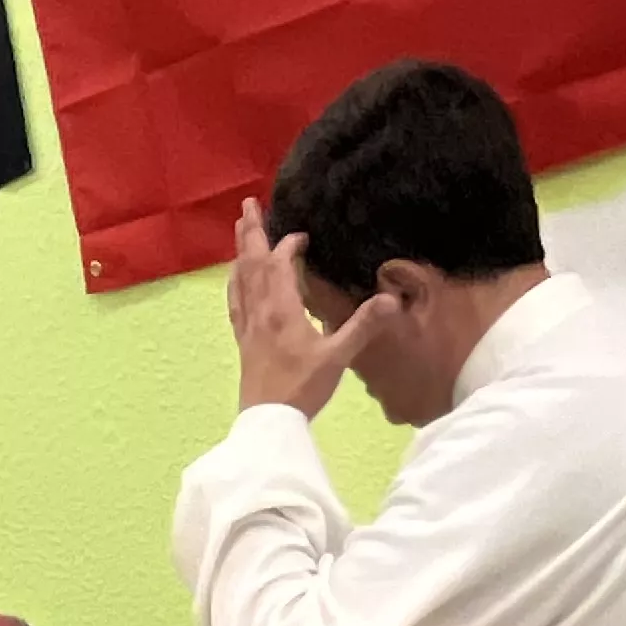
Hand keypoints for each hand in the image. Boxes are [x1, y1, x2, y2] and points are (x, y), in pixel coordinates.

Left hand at [228, 200, 393, 418]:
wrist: (269, 422)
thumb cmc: (303, 389)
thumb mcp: (338, 357)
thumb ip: (363, 325)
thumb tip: (391, 298)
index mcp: (282, 310)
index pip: (280, 263)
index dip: (289, 245)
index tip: (302, 236)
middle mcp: (260, 311)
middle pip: (251, 262)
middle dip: (251, 232)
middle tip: (247, 203)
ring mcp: (247, 326)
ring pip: (239, 279)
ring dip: (240, 251)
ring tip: (240, 229)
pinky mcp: (243, 341)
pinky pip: (234, 302)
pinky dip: (235, 282)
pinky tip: (234, 277)